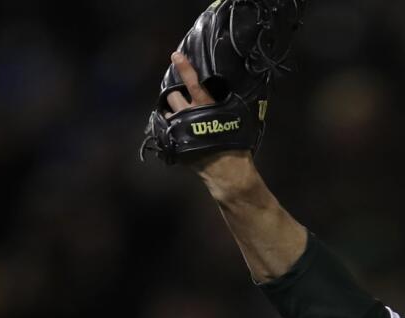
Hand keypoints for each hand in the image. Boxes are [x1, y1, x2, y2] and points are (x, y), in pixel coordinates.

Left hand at [165, 52, 253, 184]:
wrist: (228, 174)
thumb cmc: (237, 148)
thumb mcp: (236, 121)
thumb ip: (225, 106)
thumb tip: (224, 95)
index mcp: (206, 107)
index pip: (192, 82)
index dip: (184, 68)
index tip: (176, 56)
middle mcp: (189, 114)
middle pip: (172, 95)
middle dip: (174, 93)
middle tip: (178, 94)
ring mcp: (181, 129)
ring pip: (167, 112)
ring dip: (170, 110)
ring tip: (176, 113)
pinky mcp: (177, 143)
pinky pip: (167, 130)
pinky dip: (170, 127)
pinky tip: (176, 129)